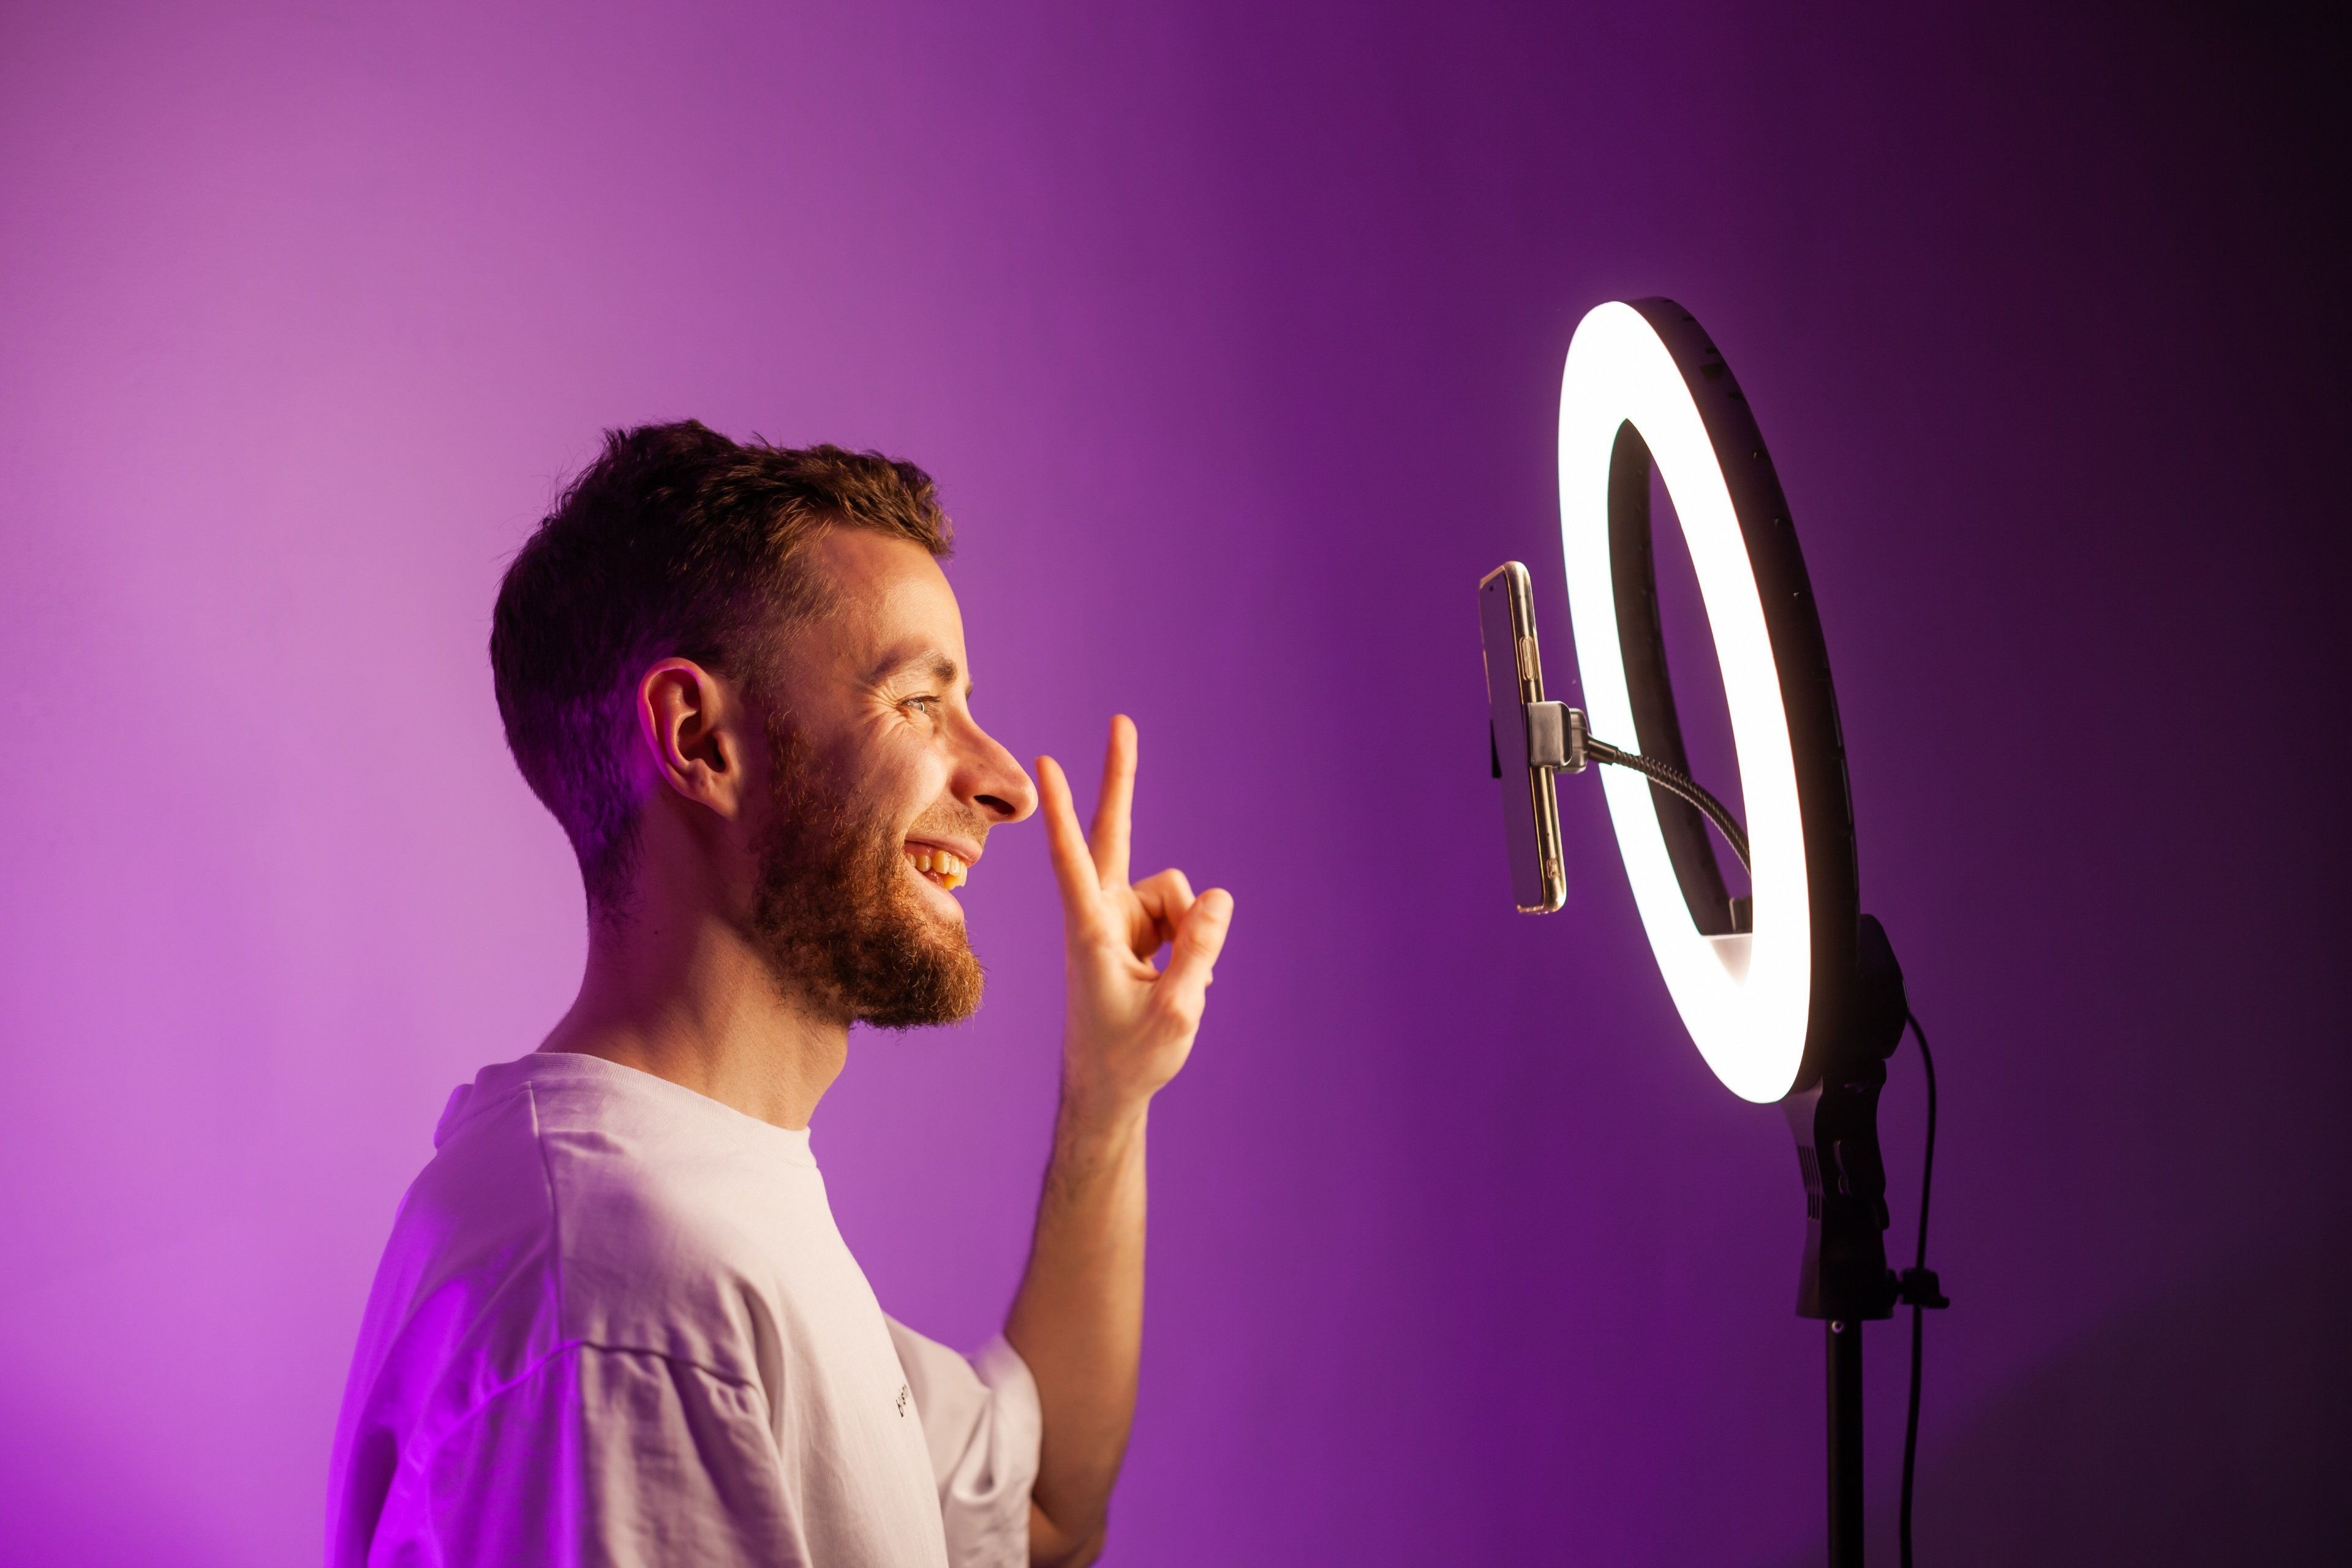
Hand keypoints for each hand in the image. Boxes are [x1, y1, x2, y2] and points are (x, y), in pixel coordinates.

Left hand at [1036, 715, 1233, 1124]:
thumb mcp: (1176, 1012)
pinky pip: (1185, 917)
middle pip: (1115, 834)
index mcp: (1090, 933)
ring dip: (1191, 934)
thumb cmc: (1130, 1057)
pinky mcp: (1140, 932)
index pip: (1073, 861)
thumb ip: (1199, 952)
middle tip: (1122, 721)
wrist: (1110, 1088)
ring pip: (1178, 895)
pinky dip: (1193, 945)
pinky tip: (1178, 983)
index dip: (1063, 812)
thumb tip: (1218, 895)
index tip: (1044, 765)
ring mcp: (1123, 921)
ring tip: (1175, 986)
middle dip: (1120, 779)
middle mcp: (1104, 915)